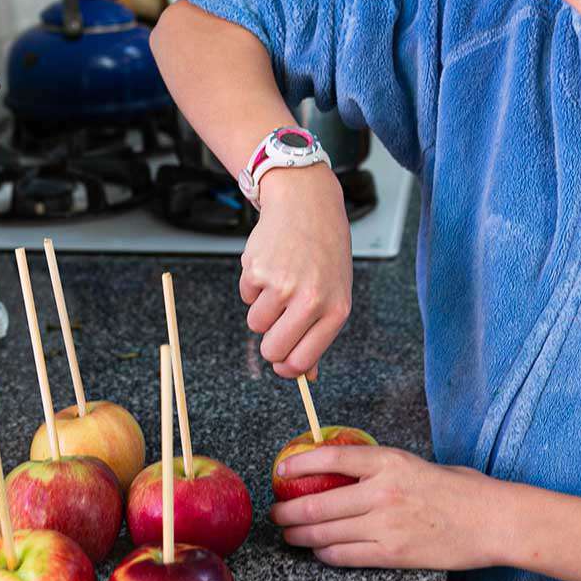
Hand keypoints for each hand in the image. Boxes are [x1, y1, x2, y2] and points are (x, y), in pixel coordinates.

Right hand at [239, 164, 352, 378]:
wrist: (307, 204)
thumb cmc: (324, 249)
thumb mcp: (335, 291)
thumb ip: (320, 334)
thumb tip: (306, 376)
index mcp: (335, 310)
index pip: (301, 361)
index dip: (286, 366)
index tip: (282, 362)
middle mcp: (310, 299)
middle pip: (272, 350)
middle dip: (269, 343)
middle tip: (278, 322)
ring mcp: (282, 285)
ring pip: (256, 324)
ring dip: (263, 308)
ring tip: (281, 282)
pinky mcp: (257, 270)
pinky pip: (246, 297)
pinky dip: (254, 286)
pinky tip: (272, 264)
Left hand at [270, 445, 499, 569]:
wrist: (492, 520)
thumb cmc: (460, 490)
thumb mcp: (416, 464)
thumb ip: (381, 467)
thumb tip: (346, 472)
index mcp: (389, 461)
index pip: (332, 458)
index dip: (299, 464)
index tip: (281, 470)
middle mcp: (381, 491)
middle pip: (318, 503)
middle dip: (288, 510)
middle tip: (276, 512)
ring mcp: (385, 525)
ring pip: (325, 533)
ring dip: (300, 535)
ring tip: (289, 534)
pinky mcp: (391, 553)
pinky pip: (345, 555)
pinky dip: (325, 554)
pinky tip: (319, 551)